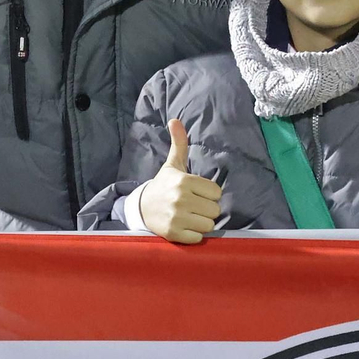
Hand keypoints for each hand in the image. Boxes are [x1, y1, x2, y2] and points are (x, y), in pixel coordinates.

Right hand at [137, 119, 221, 244]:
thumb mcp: (173, 164)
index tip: (198, 193)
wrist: (142, 207)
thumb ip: (179, 143)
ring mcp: (177, 217)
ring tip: (190, 216)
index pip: (216, 192)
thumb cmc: (164, 185)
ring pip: (209, 225)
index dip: (209, 194)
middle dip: (207, 209)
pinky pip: (198, 238)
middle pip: (215, 210)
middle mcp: (181, 199)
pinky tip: (185, 227)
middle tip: (194, 206)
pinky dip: (194, 235)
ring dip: (202, 223)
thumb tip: (175, 120)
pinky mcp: (174, 234)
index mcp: (184, 181)